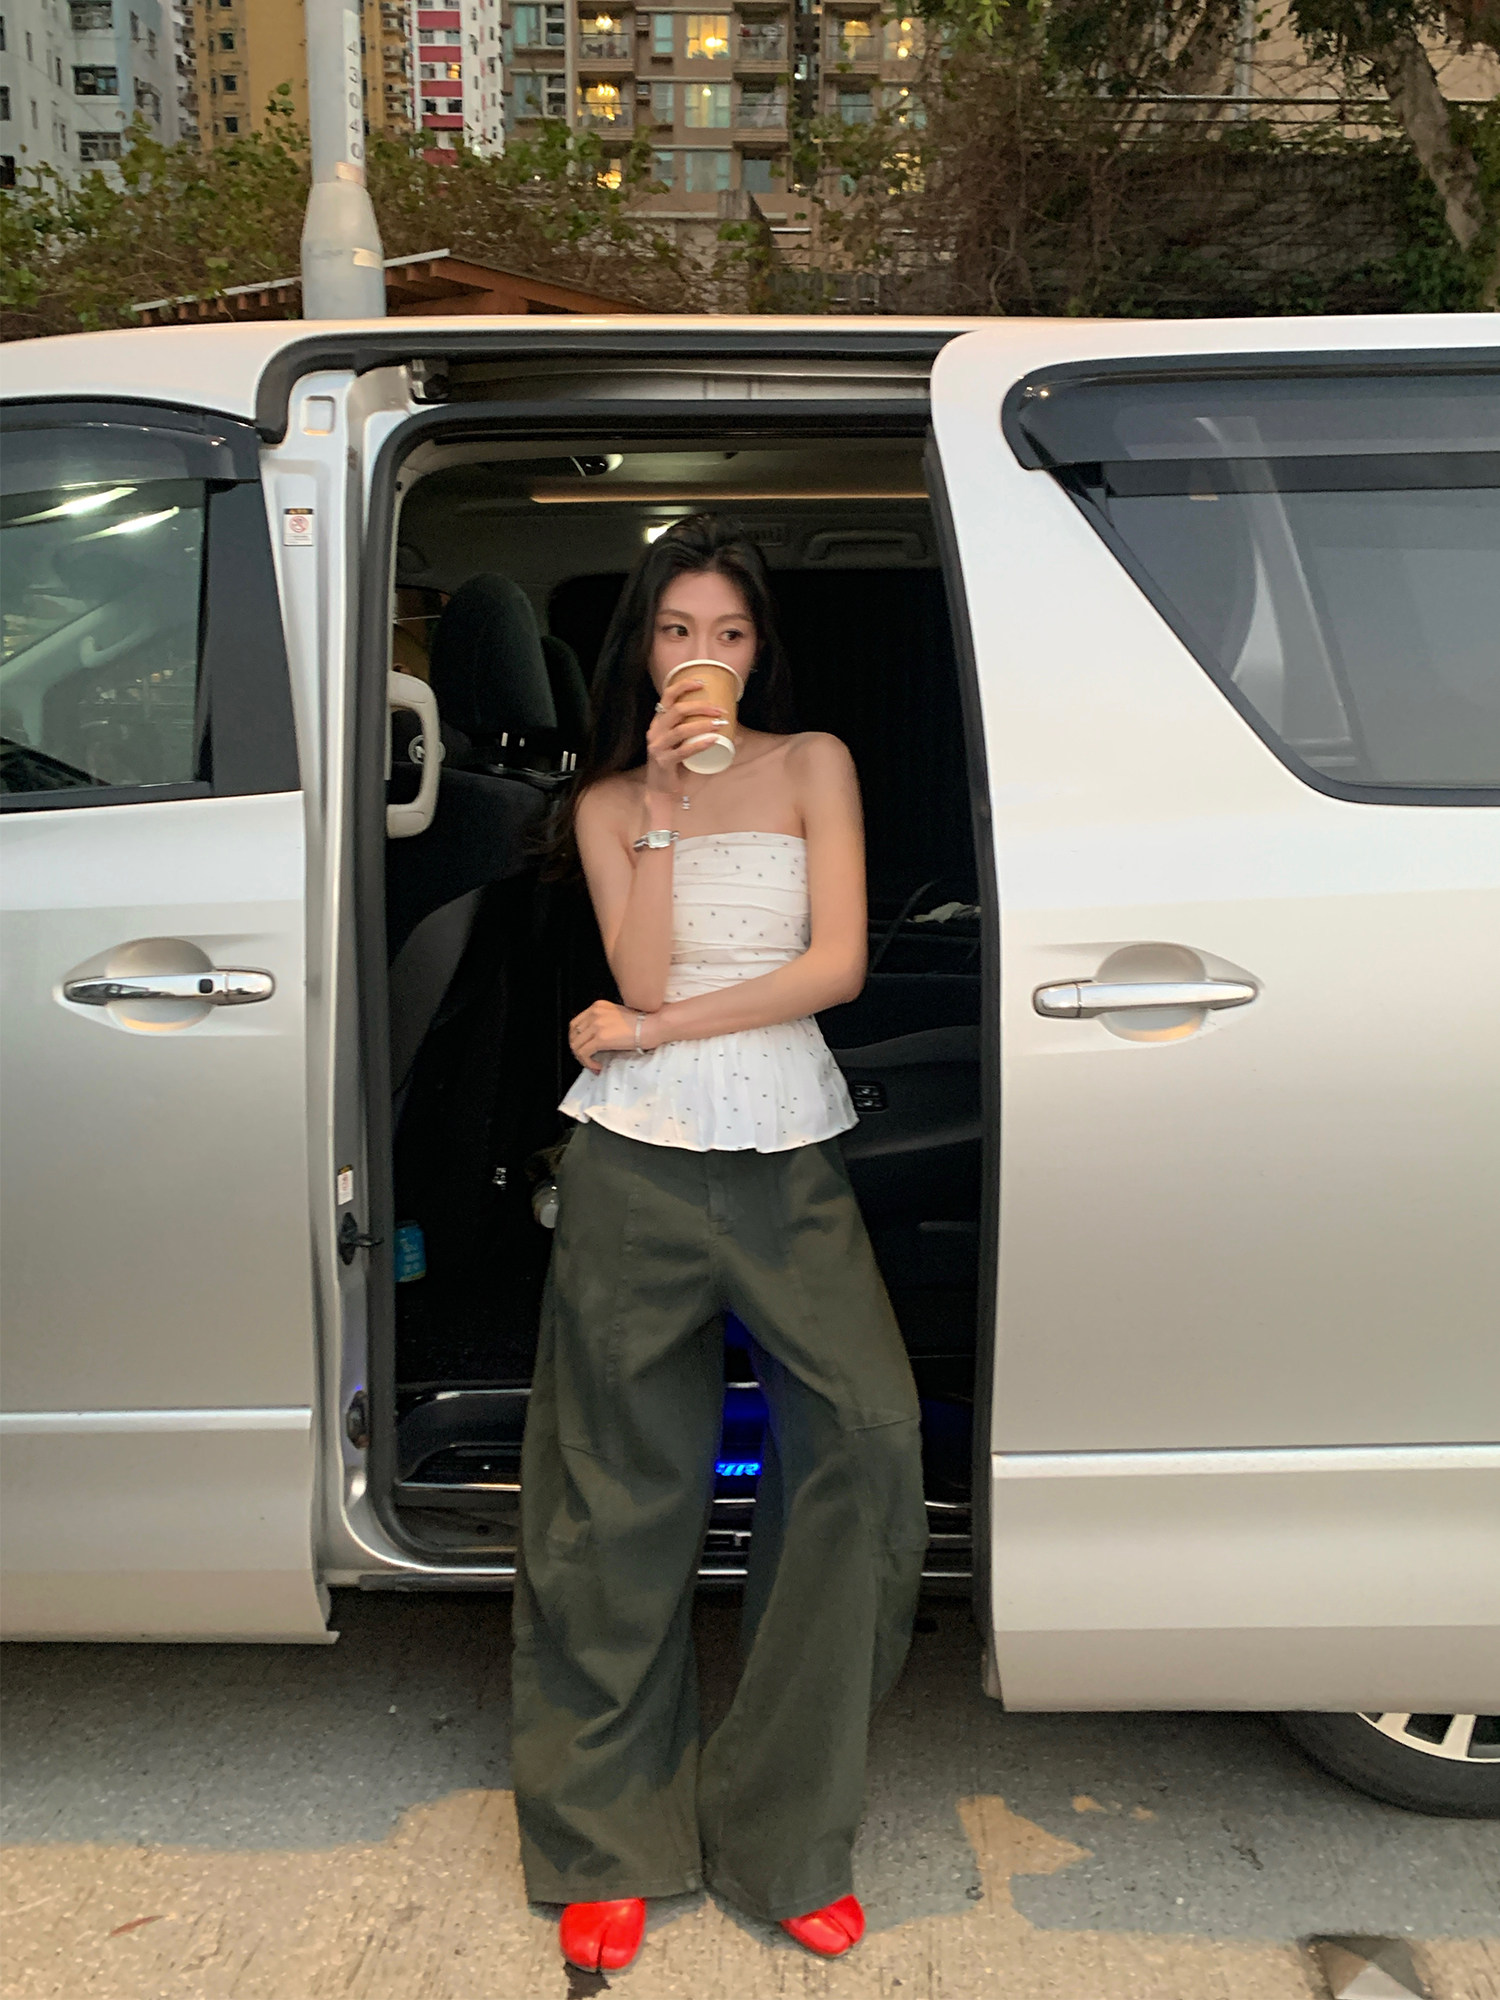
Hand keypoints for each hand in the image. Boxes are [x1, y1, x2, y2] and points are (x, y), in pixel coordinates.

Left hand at [568, 999, 660, 1072]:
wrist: (653, 1025)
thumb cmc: (643, 1023)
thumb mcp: (618, 1016)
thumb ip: (604, 1022)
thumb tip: (594, 1039)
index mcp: (598, 1006)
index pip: (576, 1024)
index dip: (577, 1039)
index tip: (583, 1048)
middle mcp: (594, 1013)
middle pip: (573, 1035)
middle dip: (578, 1050)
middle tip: (587, 1059)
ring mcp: (596, 1024)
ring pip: (576, 1046)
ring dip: (583, 1059)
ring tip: (593, 1064)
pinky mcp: (600, 1038)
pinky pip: (584, 1054)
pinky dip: (588, 1063)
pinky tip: (598, 1066)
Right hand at [644, 677, 728, 793]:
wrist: (662, 791)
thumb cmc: (678, 765)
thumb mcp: (688, 746)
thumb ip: (706, 737)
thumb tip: (738, 735)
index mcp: (659, 722)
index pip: (668, 696)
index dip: (684, 686)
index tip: (703, 683)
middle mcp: (655, 731)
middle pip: (677, 710)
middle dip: (701, 707)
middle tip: (721, 710)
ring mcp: (657, 747)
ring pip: (681, 730)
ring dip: (703, 724)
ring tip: (720, 724)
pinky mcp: (663, 762)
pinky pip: (683, 751)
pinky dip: (700, 744)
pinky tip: (713, 740)